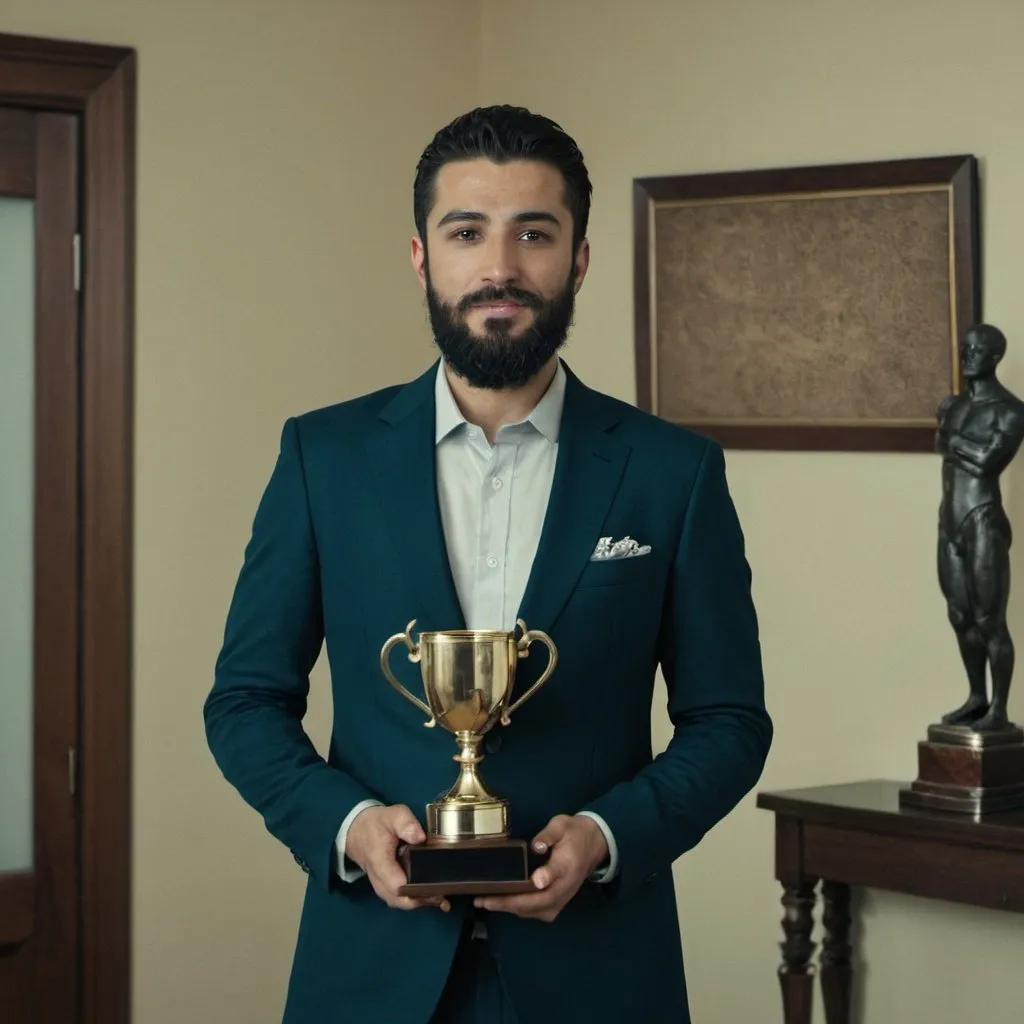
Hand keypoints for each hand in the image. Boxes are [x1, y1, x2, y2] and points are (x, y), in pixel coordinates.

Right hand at [345, 804, 450, 912]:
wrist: (357, 831)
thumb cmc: (377, 823)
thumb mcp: (393, 815)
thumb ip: (407, 823)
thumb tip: (420, 837)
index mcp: (379, 860)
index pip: (395, 883)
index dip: (414, 889)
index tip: (434, 886)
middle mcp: (378, 878)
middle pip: (398, 899)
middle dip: (421, 900)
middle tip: (442, 896)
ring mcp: (380, 885)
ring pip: (398, 902)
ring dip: (419, 903)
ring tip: (440, 899)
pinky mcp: (384, 887)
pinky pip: (397, 899)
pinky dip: (413, 901)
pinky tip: (430, 898)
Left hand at [473, 814, 607, 922]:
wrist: (593, 845)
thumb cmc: (573, 833)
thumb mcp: (562, 826)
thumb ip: (548, 836)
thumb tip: (536, 847)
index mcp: (567, 866)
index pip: (554, 875)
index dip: (542, 880)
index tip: (533, 881)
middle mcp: (564, 888)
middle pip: (536, 902)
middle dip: (508, 903)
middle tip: (482, 900)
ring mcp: (561, 899)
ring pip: (533, 911)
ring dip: (509, 908)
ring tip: (485, 902)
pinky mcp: (557, 904)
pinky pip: (535, 912)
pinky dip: (517, 909)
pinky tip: (501, 902)